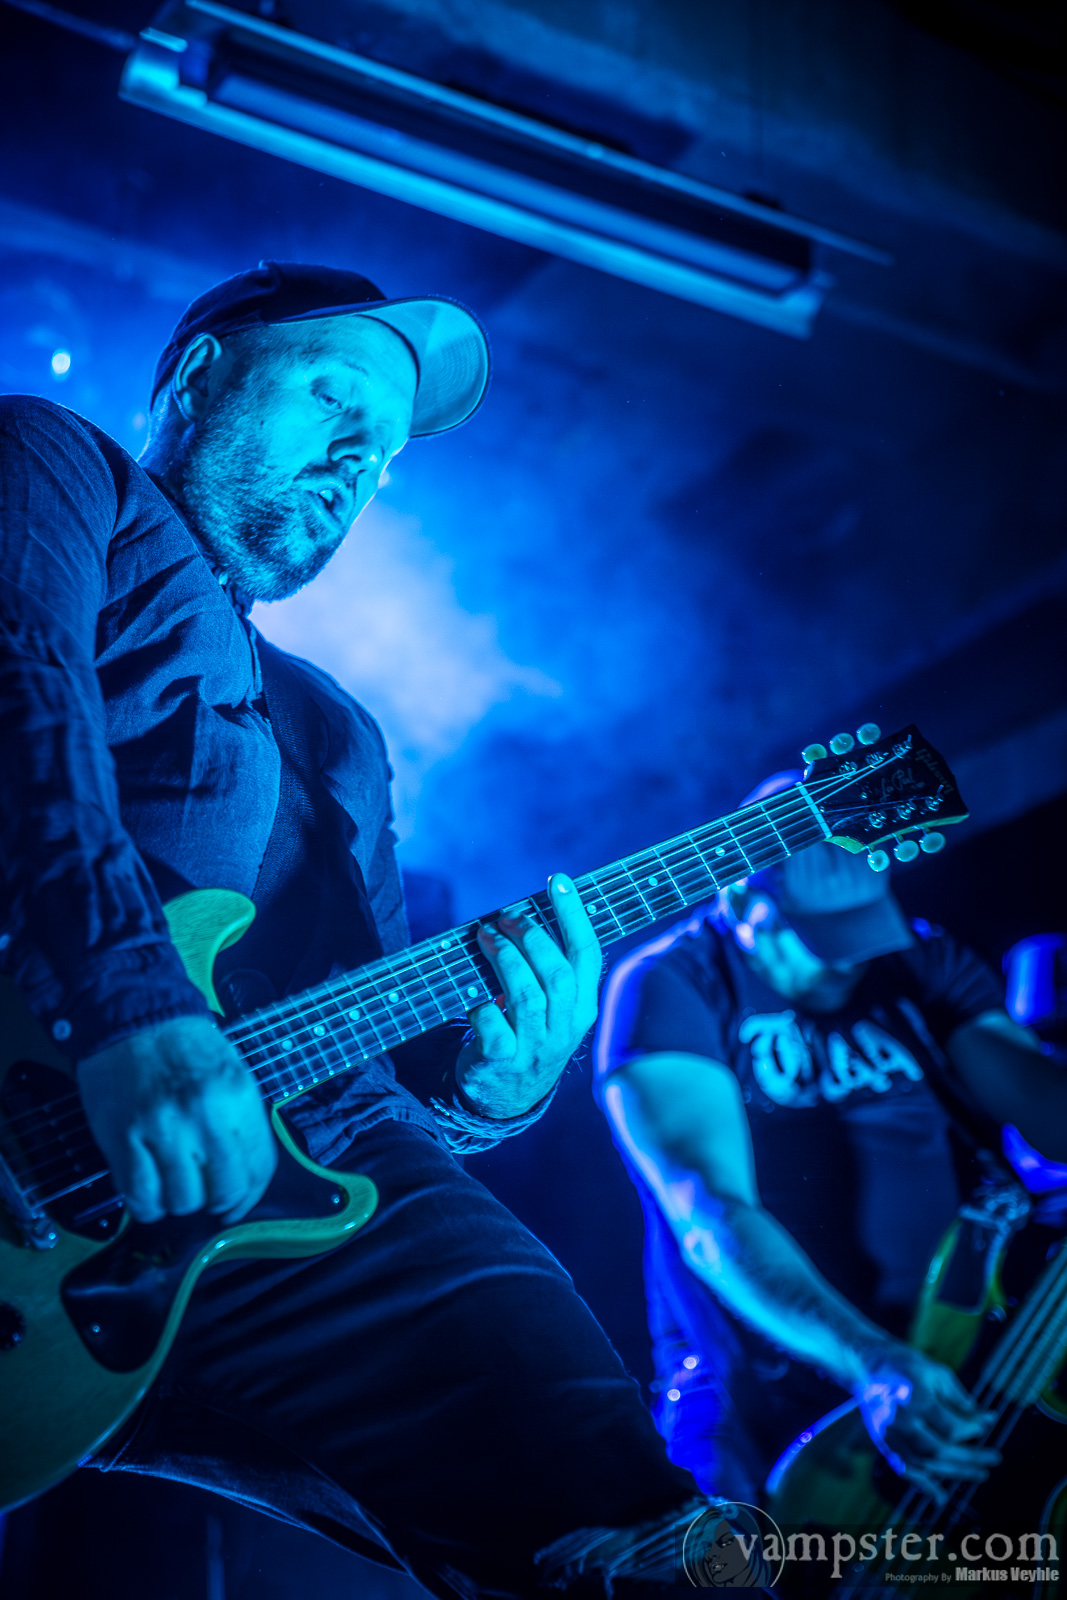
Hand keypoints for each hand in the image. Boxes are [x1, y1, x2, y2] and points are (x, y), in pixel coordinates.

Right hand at [78, 1015, 276, 1223]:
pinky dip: (146, 1205)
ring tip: (172, 1183)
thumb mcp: (232, 1075)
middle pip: (224, 1190)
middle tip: (204, 1195)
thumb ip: (241, 1123)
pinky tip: (148, 1192)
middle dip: (218, 1203)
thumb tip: (244, 1176)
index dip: (249, 1196)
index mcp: (239, 1098)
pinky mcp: (125, 1138)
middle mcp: (206, 1116)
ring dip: (179, 1202)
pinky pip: (141, 1196)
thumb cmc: (185, 1047)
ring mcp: (164, 1129)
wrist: (134, 1016)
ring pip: (183, 1200)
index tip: (237, 1204)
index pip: (259, 1167)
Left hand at [455, 874, 600, 1118]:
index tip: (558, 881)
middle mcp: (564, 1029)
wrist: (508, 1097)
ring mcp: (534, 1048)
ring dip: (503, 958)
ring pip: (525, 995)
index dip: (573, 915)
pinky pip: (490, 1022)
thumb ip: (547, 971)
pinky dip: (479, 1001)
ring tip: (486, 935)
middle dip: (530, 936)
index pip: (587, 955)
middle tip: (506, 917)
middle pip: (556, 973)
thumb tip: (522, 916)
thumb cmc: (528, 1033)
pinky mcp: (501, 1061)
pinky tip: (472, 990)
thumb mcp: (552, 1009)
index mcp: (583, 1008)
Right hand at [859, 1343, 998, 1498]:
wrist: (867, 1363)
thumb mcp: (937, 1373)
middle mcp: (900, 1419)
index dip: (972, 1429)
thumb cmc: (907, 1365)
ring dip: (954, 1471)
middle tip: (994, 1458)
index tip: (984, 1427)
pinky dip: (923, 1484)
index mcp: (914, 1396)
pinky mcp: (882, 1441)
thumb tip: (987, 1420)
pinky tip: (941, 1496)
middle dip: (970, 1458)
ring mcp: (888, 1433)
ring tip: (980, 1473)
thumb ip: (961, 1400)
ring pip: (924, 1463)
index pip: (950, 1426)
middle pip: (939, 1449)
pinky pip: (904, 1469)